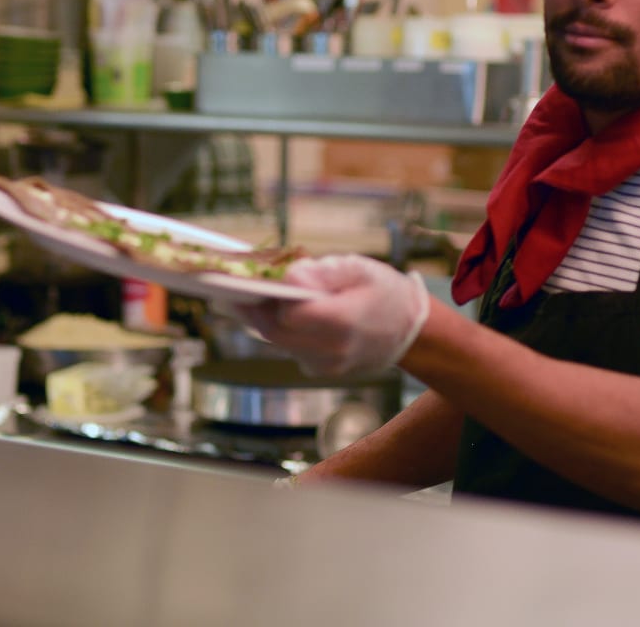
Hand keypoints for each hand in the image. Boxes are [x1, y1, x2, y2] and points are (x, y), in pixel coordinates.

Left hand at [230, 254, 429, 377]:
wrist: (412, 332)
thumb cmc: (386, 292)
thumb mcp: (360, 269)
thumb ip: (323, 272)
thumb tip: (289, 276)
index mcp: (343, 322)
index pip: (290, 314)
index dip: (272, 296)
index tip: (259, 278)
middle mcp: (331, 350)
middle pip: (275, 332)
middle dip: (251, 309)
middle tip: (228, 289)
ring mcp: (325, 365)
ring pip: (279, 342)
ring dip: (262, 319)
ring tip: (244, 295)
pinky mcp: (321, 370)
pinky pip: (290, 348)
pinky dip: (280, 329)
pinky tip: (273, 311)